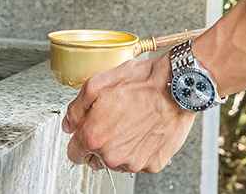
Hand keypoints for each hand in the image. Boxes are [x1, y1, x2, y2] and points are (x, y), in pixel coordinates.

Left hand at [63, 54, 195, 172]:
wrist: (176, 86)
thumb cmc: (141, 82)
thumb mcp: (97, 83)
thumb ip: (76, 108)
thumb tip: (69, 123)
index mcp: (94, 137)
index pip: (74, 153)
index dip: (79, 139)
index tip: (88, 131)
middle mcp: (112, 155)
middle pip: (96, 159)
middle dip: (101, 142)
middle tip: (114, 120)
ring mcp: (134, 162)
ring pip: (119, 161)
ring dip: (122, 146)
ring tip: (133, 121)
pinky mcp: (154, 164)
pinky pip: (141, 160)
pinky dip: (142, 149)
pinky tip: (146, 129)